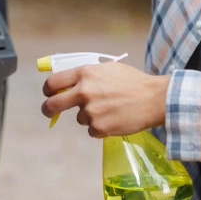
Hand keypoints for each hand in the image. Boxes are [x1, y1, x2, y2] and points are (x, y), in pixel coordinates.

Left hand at [42, 62, 170, 137]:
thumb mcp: (107, 69)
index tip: (48, 94)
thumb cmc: (132, 81)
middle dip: (48, 109)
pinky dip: (100, 127)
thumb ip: (87, 76)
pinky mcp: (98, 128)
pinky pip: (92, 130)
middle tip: (49, 111)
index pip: (53, 82)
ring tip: (109, 109)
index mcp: (85, 74)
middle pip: (53, 105)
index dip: (47, 90)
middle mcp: (84, 92)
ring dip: (90, 116)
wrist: (153, 98)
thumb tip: (68, 84)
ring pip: (80, 118)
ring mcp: (90, 111)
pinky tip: (114, 118)